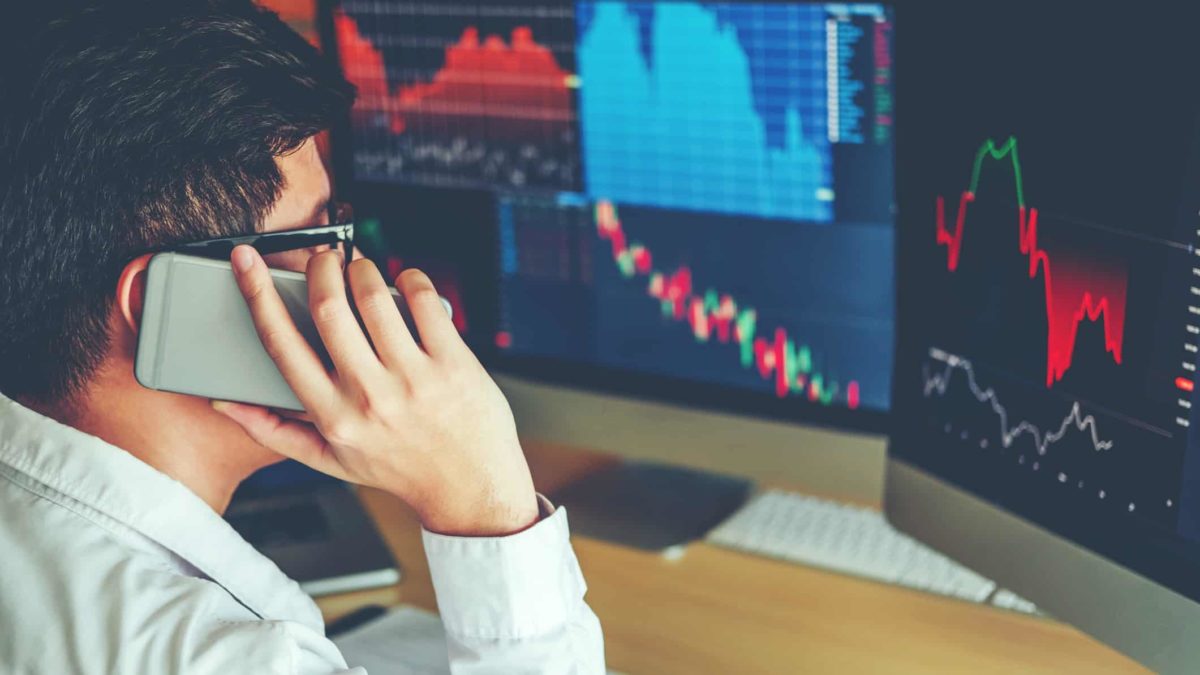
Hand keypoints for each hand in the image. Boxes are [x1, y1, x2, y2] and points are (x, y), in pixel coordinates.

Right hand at [212, 246, 538, 536]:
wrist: (470, 488)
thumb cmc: (398, 467)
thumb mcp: (330, 459)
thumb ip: (273, 431)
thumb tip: (223, 402)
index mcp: (331, 415)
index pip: (281, 344)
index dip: (256, 293)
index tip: (245, 258)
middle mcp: (368, 395)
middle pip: (328, 307)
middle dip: (321, 267)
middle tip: (326, 257)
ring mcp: (413, 378)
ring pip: (375, 296)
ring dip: (364, 268)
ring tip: (365, 271)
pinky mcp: (453, 363)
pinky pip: (423, 301)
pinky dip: (411, 279)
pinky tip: (407, 283)